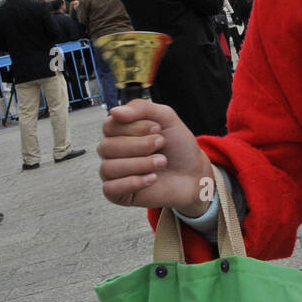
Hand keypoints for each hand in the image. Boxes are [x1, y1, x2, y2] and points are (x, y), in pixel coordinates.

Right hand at [98, 98, 212, 214]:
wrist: (194, 173)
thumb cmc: (178, 147)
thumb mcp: (166, 118)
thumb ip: (141, 108)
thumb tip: (115, 111)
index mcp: (120, 132)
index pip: (109, 126)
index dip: (134, 127)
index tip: (157, 129)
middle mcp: (113, 152)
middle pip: (107, 147)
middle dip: (139, 145)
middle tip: (161, 145)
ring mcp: (114, 173)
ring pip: (108, 168)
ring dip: (140, 164)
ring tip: (161, 162)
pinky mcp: (118, 193)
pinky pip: (110, 189)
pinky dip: (133, 182)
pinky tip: (151, 179)